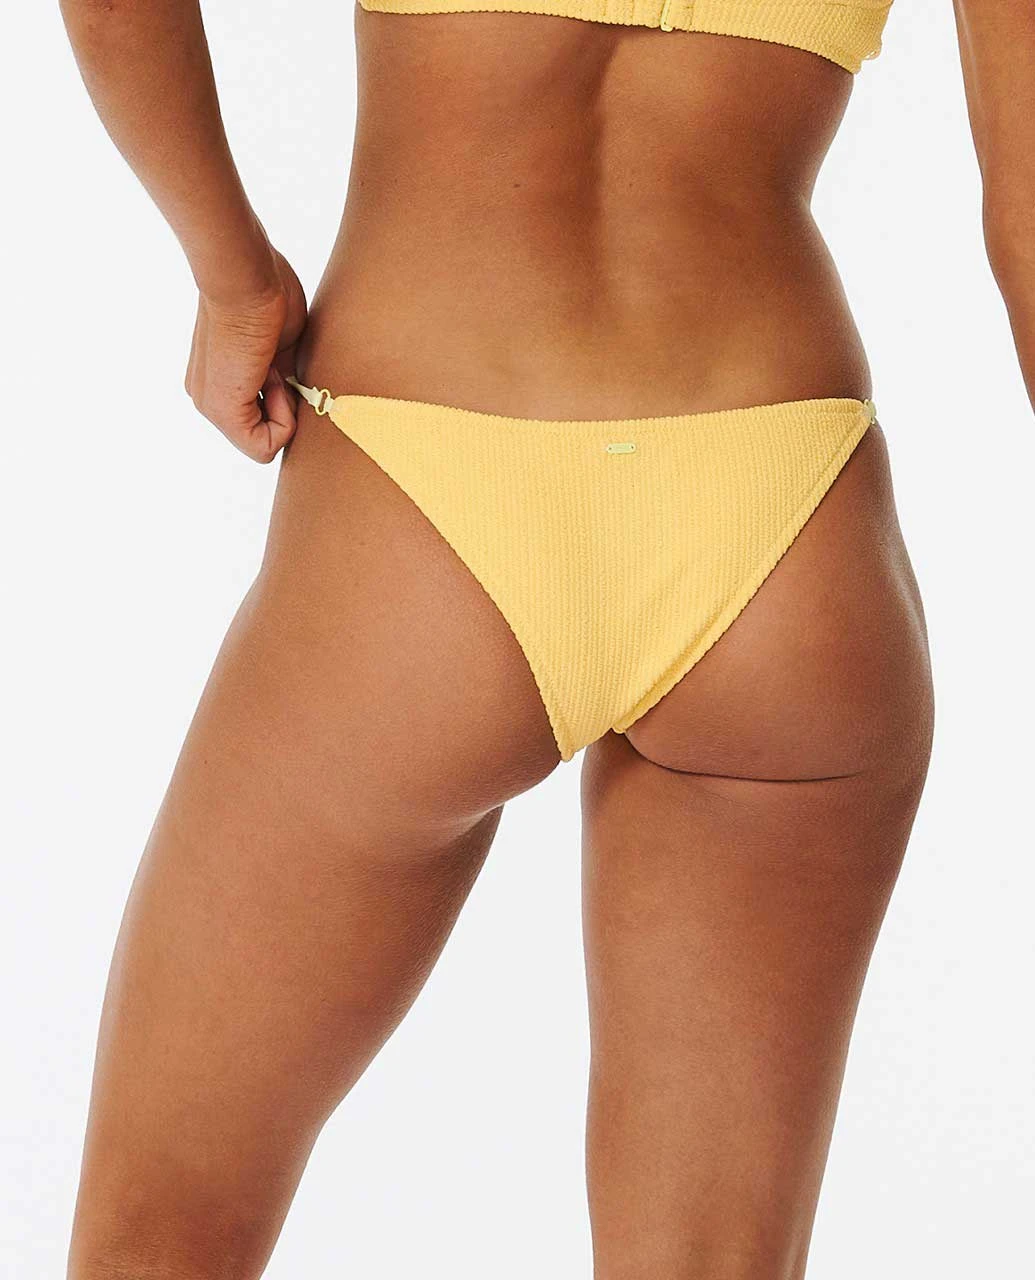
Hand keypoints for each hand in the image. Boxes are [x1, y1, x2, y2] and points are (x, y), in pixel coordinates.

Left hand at [185, 248, 307, 462]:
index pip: (258, 421)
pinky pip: (263, 446)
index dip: (284, 402)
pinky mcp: (222, 410)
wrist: (243, 274)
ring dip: (283, 410)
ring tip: (275, 367)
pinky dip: (284, 421)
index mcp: (216, 381)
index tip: (282, 366)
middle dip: (284, 409)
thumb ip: (281, 375)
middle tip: (280, 368)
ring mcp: (210, 406)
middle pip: (261, 435)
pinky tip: (275, 379)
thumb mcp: (280, 344)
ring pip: (262, 443)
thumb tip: (294, 392)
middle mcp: (206, 398)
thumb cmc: (264, 291)